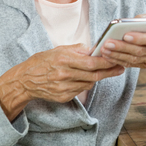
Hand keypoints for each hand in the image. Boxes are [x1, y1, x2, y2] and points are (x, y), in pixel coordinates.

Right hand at [0, 43, 123, 120]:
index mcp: (64, 60)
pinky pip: (81, 89)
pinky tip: (88, 78)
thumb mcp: (58, 50)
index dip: (106, 62)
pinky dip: (87, 83)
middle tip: (120, 67)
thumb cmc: (42, 61)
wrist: (25, 80)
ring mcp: (64, 88)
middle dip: (109, 71)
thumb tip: (94, 49)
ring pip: (89, 83)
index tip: (117, 59)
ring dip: (99, 77)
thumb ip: (77, 50)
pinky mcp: (63, 97)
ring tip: (107, 70)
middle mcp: (64, 75)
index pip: (91, 62)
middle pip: (93, 75)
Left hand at [100, 12, 145, 88]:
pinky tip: (109, 57)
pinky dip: (120, 61)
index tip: (126, 35)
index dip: (139, 38)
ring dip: (118, 56)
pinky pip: (132, 64)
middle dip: (122, 47)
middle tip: (107, 43)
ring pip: (134, 59)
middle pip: (140, 51)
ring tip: (104, 50)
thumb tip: (131, 20)